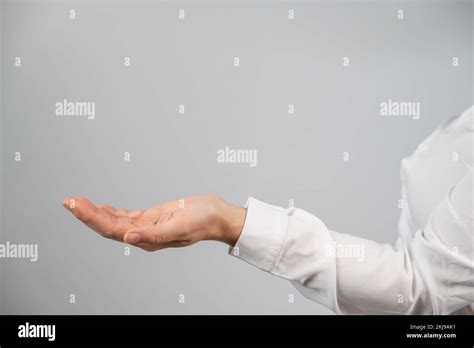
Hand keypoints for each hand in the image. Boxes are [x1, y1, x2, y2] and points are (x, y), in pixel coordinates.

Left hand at [62, 194, 245, 250]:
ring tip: (75, 201)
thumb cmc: (203, 221)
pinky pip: (126, 215)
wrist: (217, 216)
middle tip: (68, 201)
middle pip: (108, 225)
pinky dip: (110, 210)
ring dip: (95, 211)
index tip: (75, 205)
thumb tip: (127, 239)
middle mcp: (143, 235)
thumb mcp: (180, 227)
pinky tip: (99, 206)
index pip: (112, 230)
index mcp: (148, 239)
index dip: (92, 218)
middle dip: (87, 214)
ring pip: (114, 220)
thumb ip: (154, 235)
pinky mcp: (152, 217)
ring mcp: (146, 226)